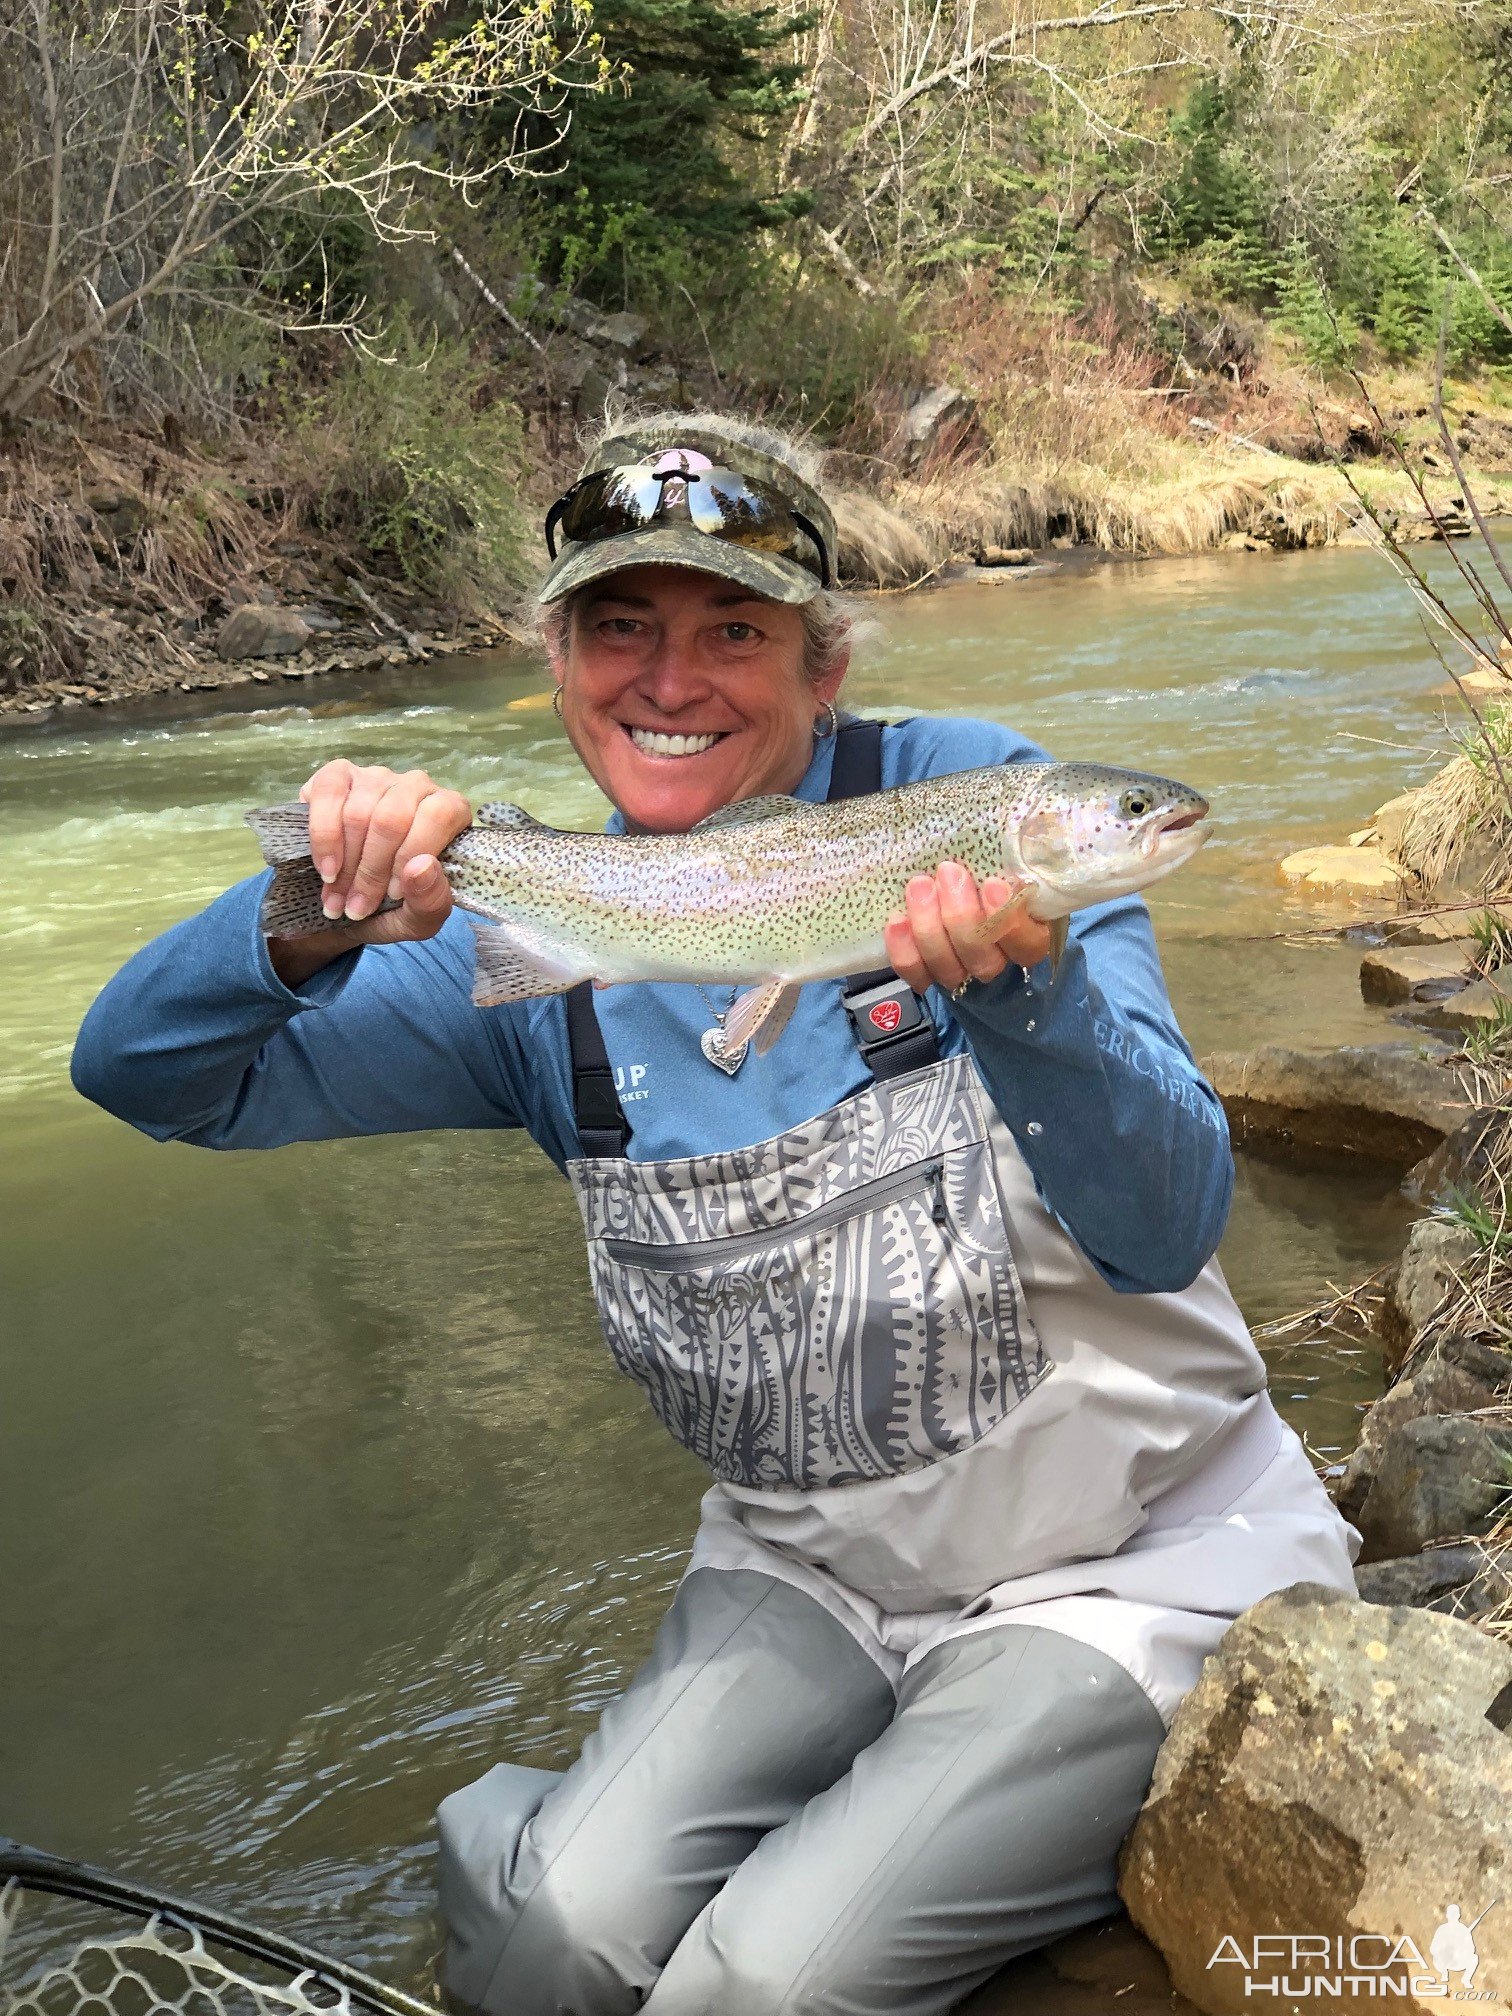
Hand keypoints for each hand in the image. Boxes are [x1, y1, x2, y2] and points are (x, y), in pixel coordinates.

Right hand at [269, 762, 471, 985]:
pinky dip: (323, 836)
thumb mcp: (420, 920)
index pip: (438, 816)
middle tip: (357, 906)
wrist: (348, 906)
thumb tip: (422, 867)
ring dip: (345, 863)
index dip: (410, 856)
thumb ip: (432, 901)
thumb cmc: (394, 909)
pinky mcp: (338, 775)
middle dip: (371, 870)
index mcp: (450, 812)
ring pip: (358, 812)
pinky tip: (326, 866)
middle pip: (392, 818)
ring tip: (338, 896)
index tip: (392, 894)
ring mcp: (376, 778)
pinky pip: (328, 793)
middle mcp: (416, 786)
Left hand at [884, 862, 1052, 996]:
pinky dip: (905, 952)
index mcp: (1028, 932)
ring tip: (918, 885)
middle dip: (961, 916)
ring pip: (949, 969)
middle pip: (984, 959)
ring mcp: (961, 967)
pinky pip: (918, 975)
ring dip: (930, 929)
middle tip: (948, 871)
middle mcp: (997, 957)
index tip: (994, 883)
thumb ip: (1017, 847)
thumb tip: (1022, 823)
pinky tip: (897, 921)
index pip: (1029, 945)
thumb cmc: (986, 859)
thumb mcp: (1007, 851)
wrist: (946, 870)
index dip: (1010, 921)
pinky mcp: (928, 970)